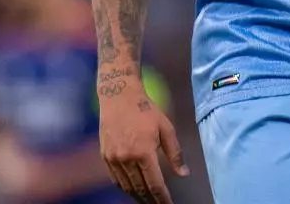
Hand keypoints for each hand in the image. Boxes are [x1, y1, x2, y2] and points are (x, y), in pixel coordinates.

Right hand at [99, 75, 189, 203]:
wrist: (119, 96)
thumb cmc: (146, 110)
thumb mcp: (166, 128)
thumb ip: (175, 153)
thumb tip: (184, 174)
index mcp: (144, 152)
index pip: (155, 184)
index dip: (163, 198)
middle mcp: (126, 158)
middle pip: (140, 189)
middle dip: (151, 201)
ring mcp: (113, 159)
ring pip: (127, 187)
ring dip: (138, 197)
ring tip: (149, 201)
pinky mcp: (105, 157)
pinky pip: (116, 179)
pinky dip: (126, 188)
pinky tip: (134, 189)